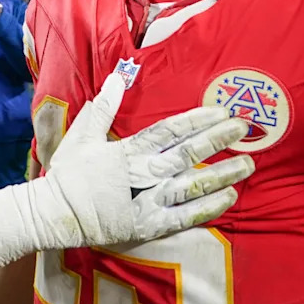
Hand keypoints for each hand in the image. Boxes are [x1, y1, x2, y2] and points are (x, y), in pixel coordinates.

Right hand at [0, 74, 254, 265]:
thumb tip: (116, 78)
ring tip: (248, 164)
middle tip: (244, 129)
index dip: (196, 120)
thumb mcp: (81, 134)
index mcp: (128, 150)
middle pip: (188, 153)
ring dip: (222, 173)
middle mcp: (144, 173)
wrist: (54, 213)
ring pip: (193, 185)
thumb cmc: (67, 173)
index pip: (169, 130)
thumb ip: (102, 106)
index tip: (220, 110)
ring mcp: (148, 201)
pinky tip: (229, 197)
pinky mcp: (150, 225)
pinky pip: (185, 216)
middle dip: (218, 140)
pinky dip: (208, 207)